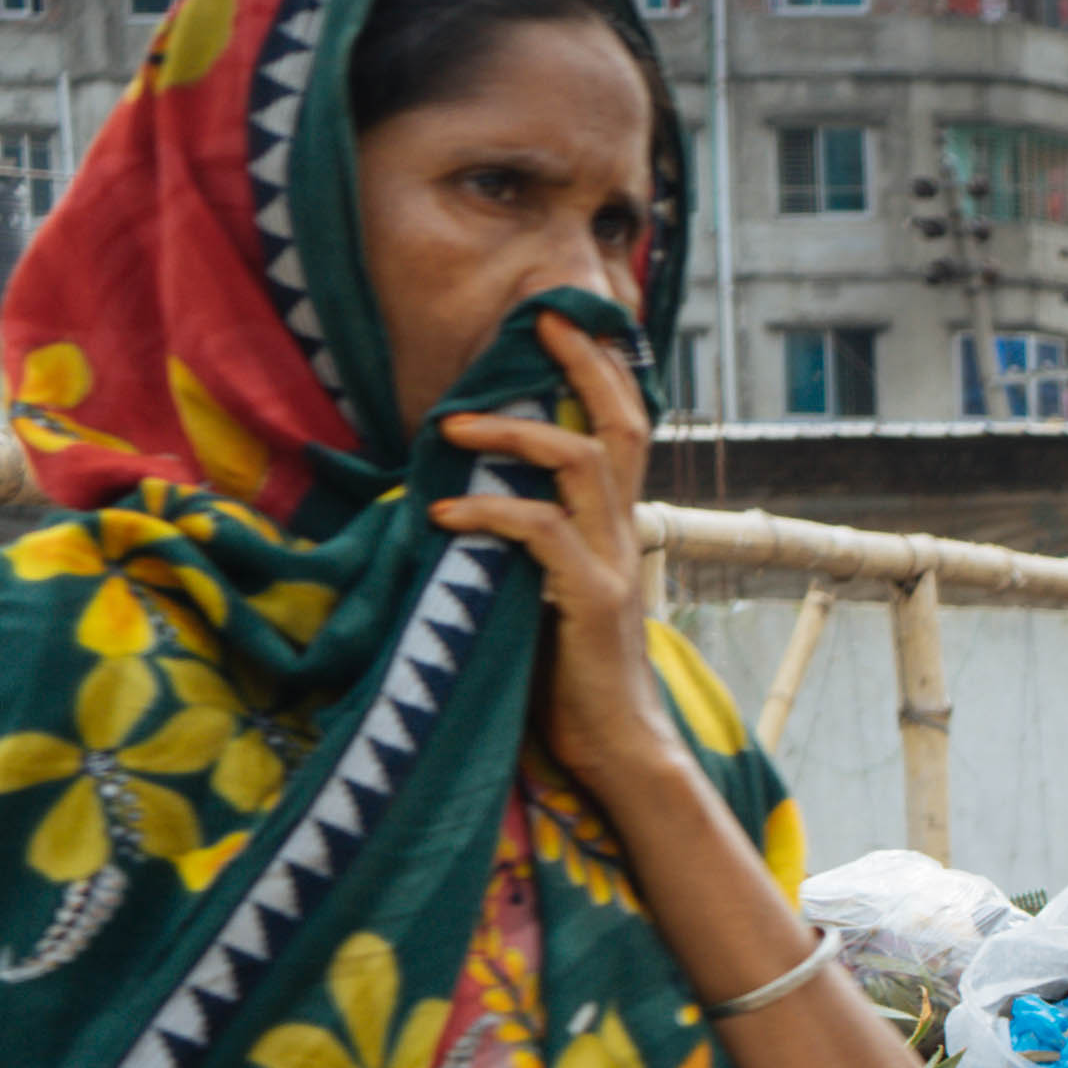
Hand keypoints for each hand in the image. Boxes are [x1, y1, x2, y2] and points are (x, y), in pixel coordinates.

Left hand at [436, 313, 683, 808]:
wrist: (617, 748)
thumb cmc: (570, 674)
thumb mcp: (547, 586)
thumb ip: (531, 537)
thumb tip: (466, 488)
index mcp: (615, 525)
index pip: (624, 427)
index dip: (601, 369)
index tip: (560, 322)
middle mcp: (623, 532)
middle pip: (623, 422)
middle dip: (584, 363)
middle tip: (538, 319)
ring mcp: (612, 563)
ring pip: (581, 460)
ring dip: (514, 430)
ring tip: (450, 425)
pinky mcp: (590, 599)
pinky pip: (540, 531)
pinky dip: (488, 511)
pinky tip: (443, 514)